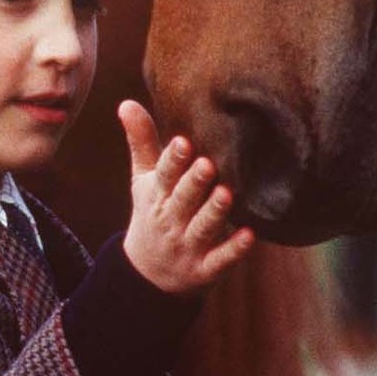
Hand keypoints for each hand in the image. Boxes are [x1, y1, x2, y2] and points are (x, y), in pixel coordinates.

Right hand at [119, 101, 253, 294]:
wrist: (148, 274)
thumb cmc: (153, 212)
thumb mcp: (142, 180)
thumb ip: (141, 141)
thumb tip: (127, 102)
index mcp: (156, 196)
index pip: (163, 176)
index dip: (173, 161)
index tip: (183, 142)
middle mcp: (170, 220)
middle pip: (182, 201)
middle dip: (194, 184)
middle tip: (208, 164)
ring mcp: (187, 246)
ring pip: (202, 229)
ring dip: (213, 213)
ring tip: (226, 194)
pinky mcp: (204, 269)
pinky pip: (220, 260)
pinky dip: (234, 250)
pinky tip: (249, 236)